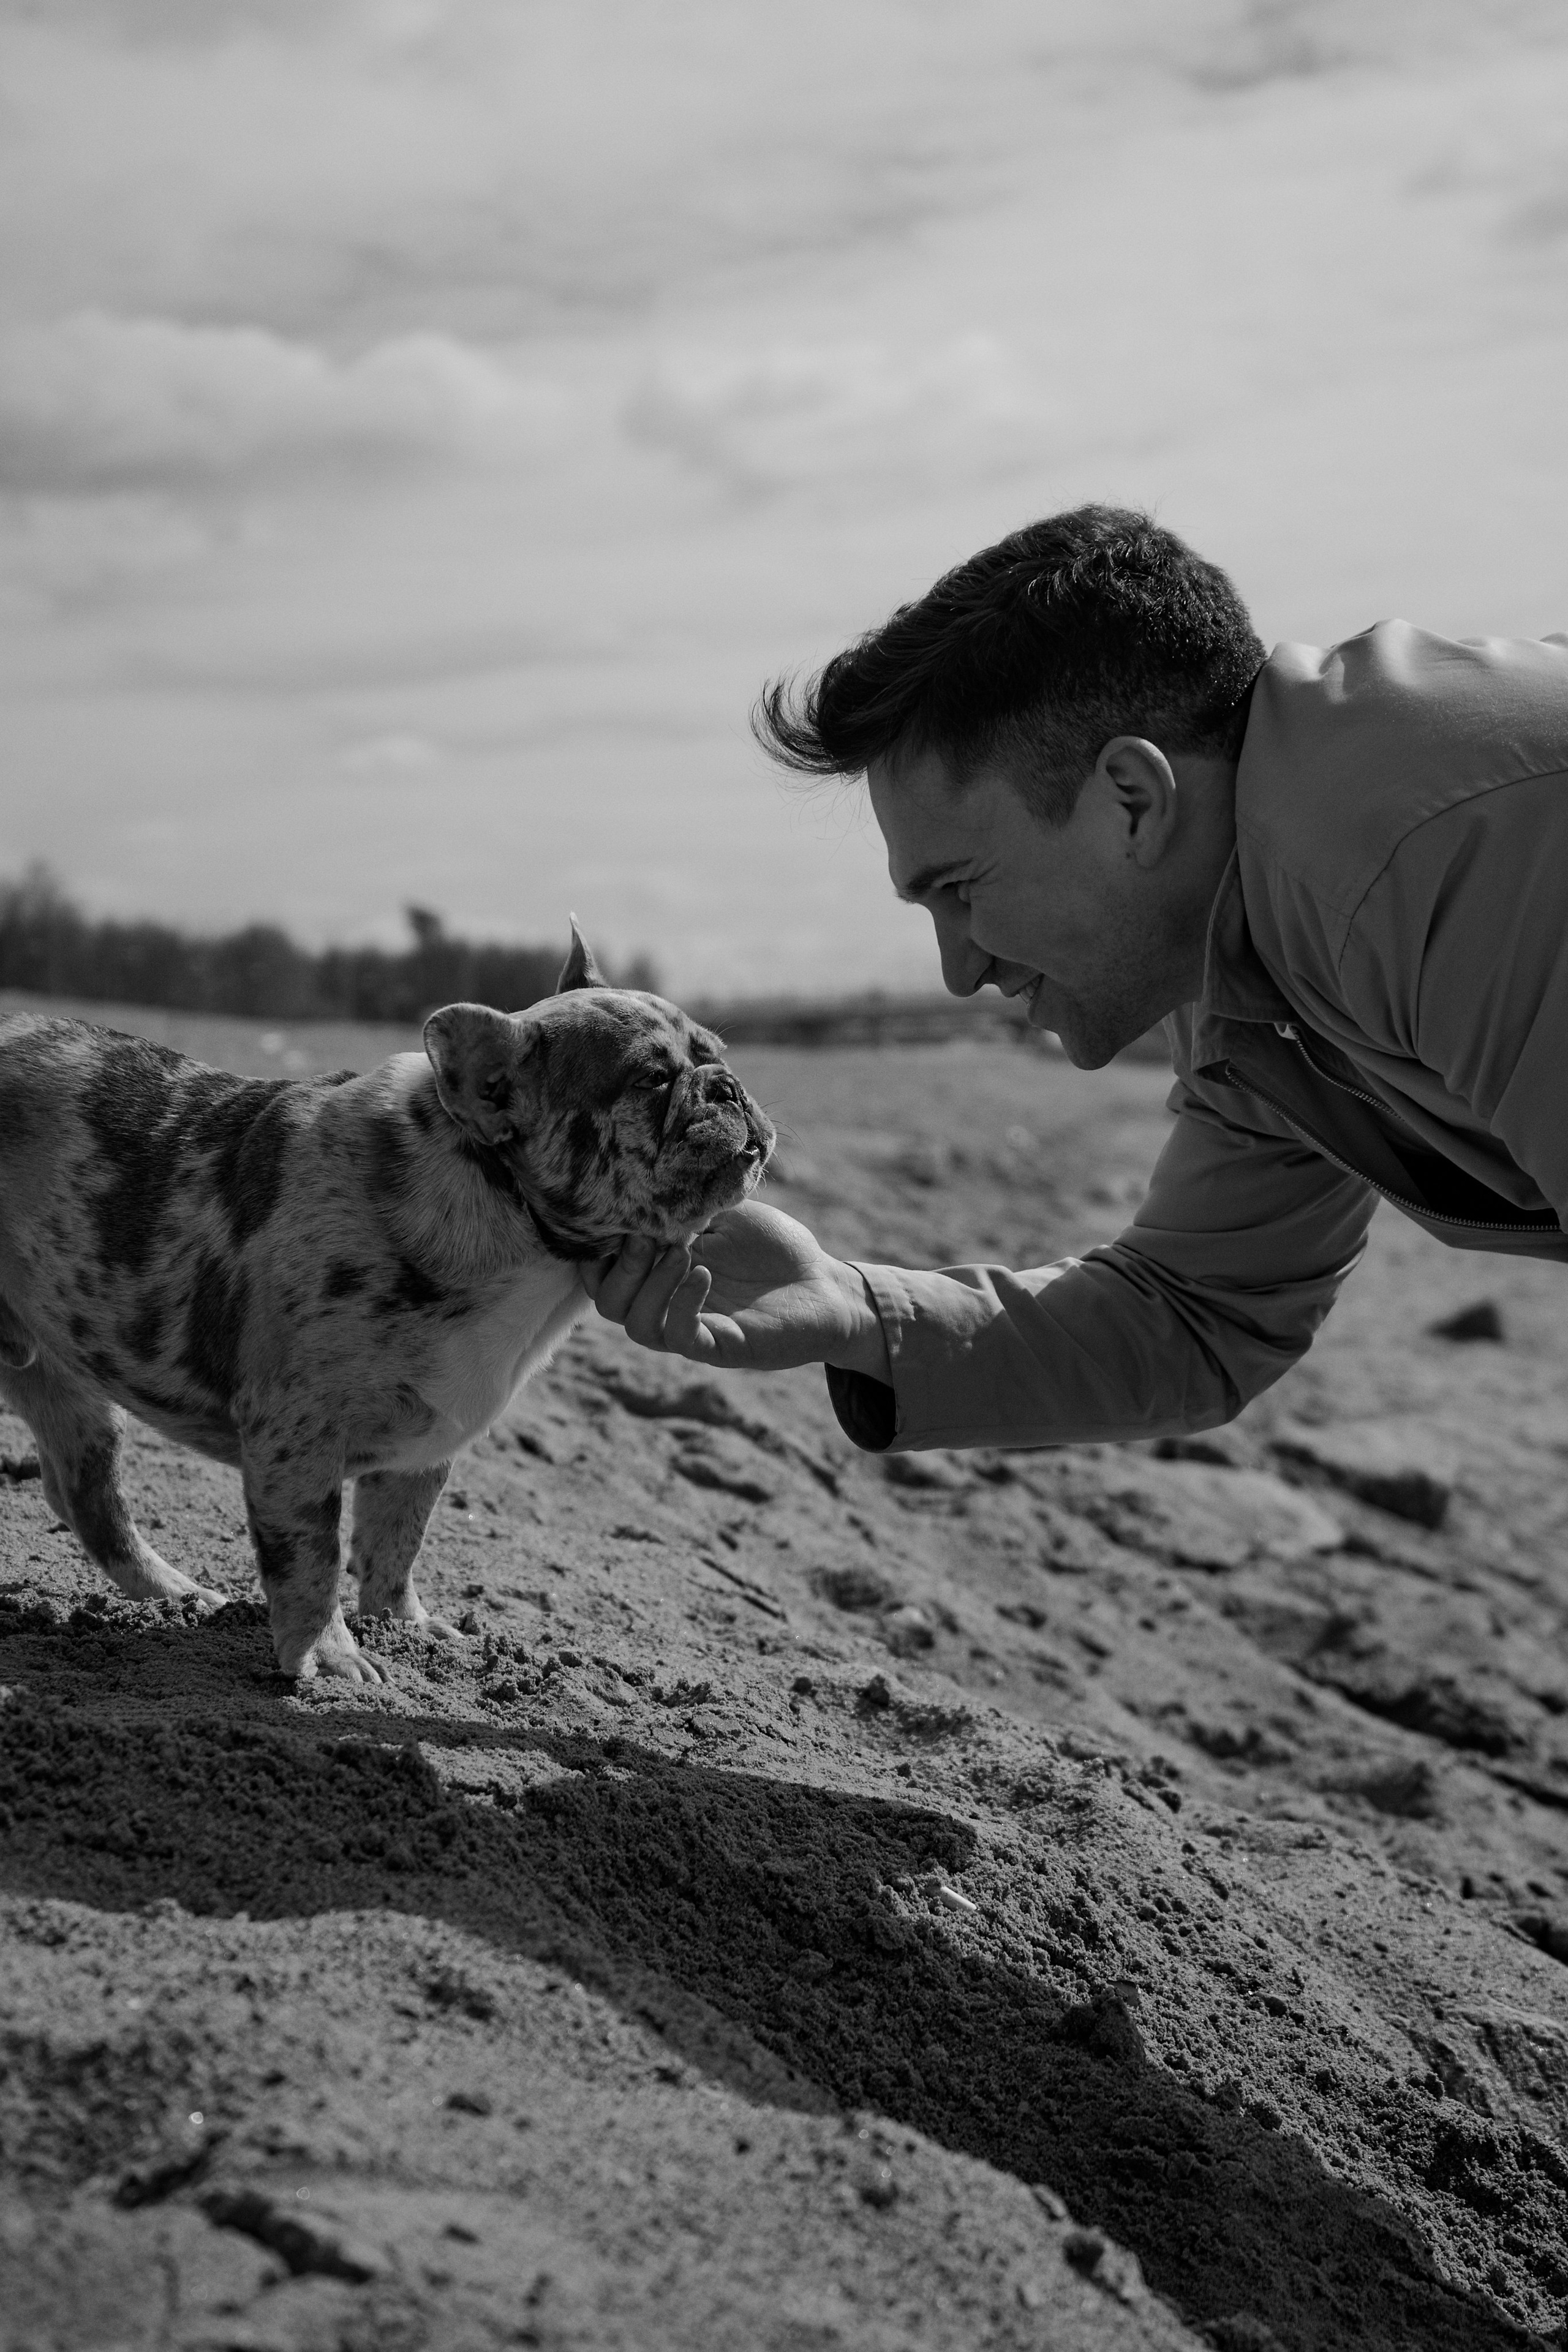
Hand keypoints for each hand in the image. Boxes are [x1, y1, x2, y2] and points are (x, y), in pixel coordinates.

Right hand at [583, 1201, 890, 1378]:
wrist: (824, 1284)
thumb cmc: (773, 1247)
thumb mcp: (722, 1212)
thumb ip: (683, 1203)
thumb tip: (647, 1176)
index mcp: (659, 1270)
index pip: (602, 1270)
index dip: (597, 1248)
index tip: (615, 1216)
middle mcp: (666, 1302)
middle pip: (607, 1301)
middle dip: (620, 1267)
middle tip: (647, 1237)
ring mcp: (691, 1327)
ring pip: (636, 1325)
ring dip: (649, 1286)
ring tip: (680, 1254)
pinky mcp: (720, 1346)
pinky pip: (680, 1336)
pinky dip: (682, 1304)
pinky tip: (703, 1275)